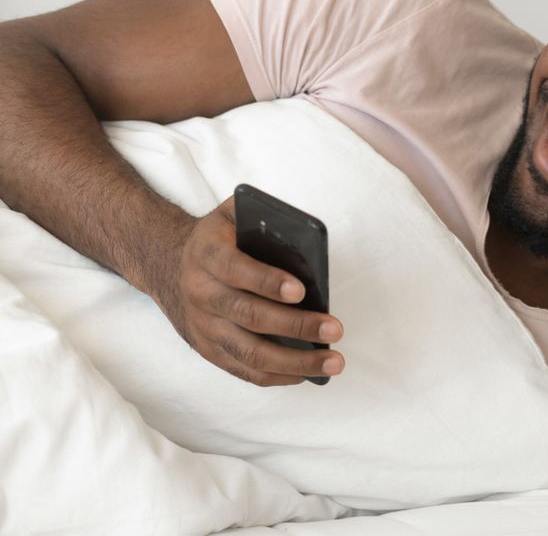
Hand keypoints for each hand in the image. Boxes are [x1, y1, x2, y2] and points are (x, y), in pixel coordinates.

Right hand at [151, 196, 344, 385]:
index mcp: (207, 254)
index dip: (267, 281)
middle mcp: (201, 293)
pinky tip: (308, 372)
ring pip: (249, 352)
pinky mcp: (208, 349)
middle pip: (250, 316)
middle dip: (297, 325)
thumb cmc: (219, 240)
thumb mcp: (231, 215)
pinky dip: (278, 375)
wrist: (170, 266)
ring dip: (295, 361)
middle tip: (335, 329)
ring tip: (333, 361)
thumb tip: (304, 234)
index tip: (301, 290)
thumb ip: (260, 216)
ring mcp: (203, 326)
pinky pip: (244, 370)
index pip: (236, 269)